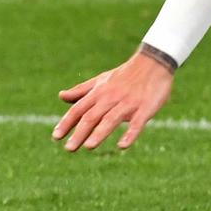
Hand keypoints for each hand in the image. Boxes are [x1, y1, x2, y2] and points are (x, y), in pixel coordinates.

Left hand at [52, 49, 175, 151]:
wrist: (154, 62)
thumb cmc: (125, 75)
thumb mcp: (101, 80)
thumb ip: (82, 91)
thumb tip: (61, 96)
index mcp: (99, 93)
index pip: (79, 109)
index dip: (67, 123)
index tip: (56, 137)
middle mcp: (111, 98)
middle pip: (92, 116)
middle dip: (79, 133)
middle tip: (69, 149)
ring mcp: (128, 103)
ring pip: (111, 119)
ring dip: (99, 133)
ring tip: (88, 146)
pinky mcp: (145, 108)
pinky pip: (137, 123)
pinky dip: (130, 134)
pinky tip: (122, 146)